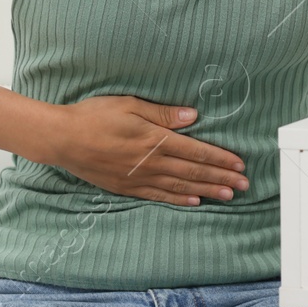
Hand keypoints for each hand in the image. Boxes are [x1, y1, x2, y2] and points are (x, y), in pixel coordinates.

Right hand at [45, 96, 249, 205]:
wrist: (63, 139)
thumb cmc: (95, 116)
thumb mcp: (129, 104)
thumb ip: (162, 113)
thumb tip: (192, 117)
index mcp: (153, 139)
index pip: (196, 150)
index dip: (220, 158)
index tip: (239, 164)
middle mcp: (150, 162)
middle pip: (193, 171)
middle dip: (221, 178)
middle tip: (244, 184)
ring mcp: (138, 178)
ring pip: (180, 186)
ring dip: (207, 190)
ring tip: (228, 195)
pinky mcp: (127, 188)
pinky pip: (158, 196)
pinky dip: (179, 199)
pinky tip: (194, 202)